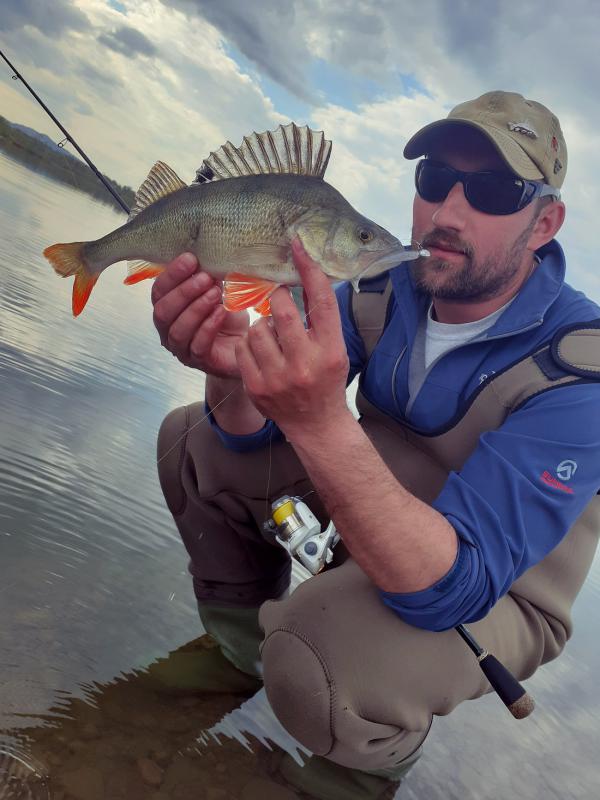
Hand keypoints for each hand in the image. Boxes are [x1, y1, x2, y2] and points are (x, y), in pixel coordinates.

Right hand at [152, 253, 248, 378]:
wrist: (245, 345)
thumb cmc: (224, 316)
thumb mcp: (215, 290)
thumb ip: (205, 276)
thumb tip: (206, 252)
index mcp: (167, 309)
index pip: (159, 292)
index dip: (172, 275)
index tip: (190, 259)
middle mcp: (167, 330)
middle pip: (163, 312)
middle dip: (183, 292)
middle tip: (204, 278)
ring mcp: (181, 349)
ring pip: (178, 330)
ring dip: (196, 308)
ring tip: (215, 293)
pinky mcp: (199, 361)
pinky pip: (197, 345)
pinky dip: (208, 326)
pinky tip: (220, 312)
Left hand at [235, 238, 350, 439]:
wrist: (316, 425)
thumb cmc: (326, 378)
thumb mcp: (334, 348)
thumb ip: (322, 316)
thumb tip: (309, 273)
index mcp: (331, 351)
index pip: (322, 302)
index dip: (309, 270)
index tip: (298, 246)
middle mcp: (306, 364)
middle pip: (283, 311)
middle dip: (276, 298)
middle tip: (276, 299)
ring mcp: (279, 378)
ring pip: (257, 329)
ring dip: (261, 325)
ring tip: (271, 335)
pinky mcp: (256, 388)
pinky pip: (242, 349)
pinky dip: (249, 344)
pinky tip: (260, 351)